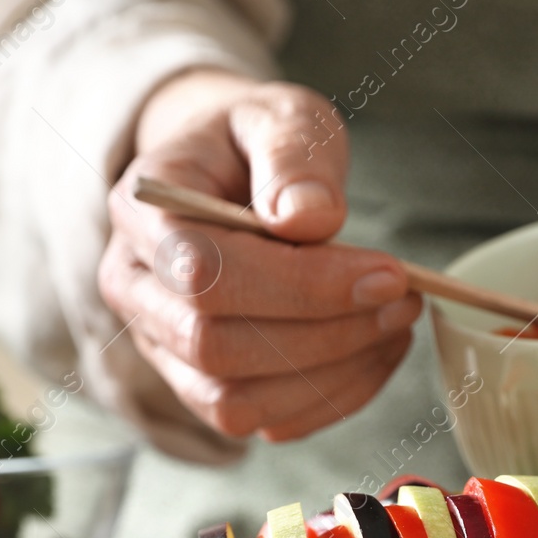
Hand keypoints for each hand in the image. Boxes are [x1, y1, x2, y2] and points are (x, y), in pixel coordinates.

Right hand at [99, 69, 418, 440]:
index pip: (204, 273)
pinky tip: (374, 352)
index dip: (302, 285)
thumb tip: (309, 219)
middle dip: (326, 334)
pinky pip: (260, 421)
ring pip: (235, 401)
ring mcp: (160, 346)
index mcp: (142, 213)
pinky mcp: (200, 386)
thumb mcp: (280, 116)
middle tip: (403, 299)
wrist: (228, 175)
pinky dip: (330, 399)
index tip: (387, 272)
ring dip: (332, 375)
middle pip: (216, 347)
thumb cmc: (254, 143)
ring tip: (395, 323)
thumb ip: (292, 157)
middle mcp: (133, 289)